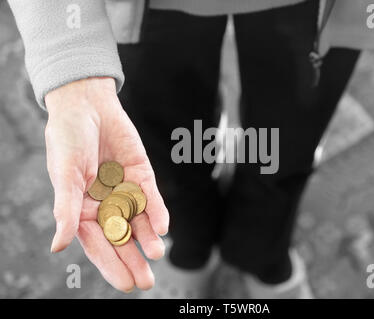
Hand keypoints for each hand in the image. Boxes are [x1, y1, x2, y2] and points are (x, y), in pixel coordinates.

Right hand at [45, 77, 168, 291]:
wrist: (87, 106)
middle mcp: (105, 204)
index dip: (111, 264)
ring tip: (155, 254)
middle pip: (121, 238)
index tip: (125, 284)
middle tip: (146, 281)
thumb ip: (65, 209)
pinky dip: (157, 211)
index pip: (98, 244)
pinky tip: (163, 227)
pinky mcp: (141, 175)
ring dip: (148, 238)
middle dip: (133, 259)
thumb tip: (58, 246)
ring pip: (139, 221)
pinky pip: (150, 197)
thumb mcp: (64, 175)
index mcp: (82, 210)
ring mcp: (125, 190)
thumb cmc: (67, 139)